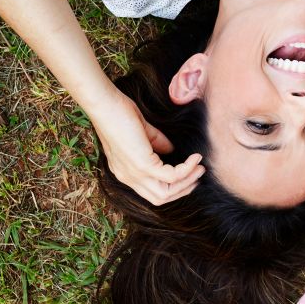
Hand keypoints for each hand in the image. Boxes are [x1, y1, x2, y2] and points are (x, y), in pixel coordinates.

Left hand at [90, 92, 204, 204]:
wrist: (105, 105)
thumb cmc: (118, 113)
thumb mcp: (141, 132)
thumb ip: (156, 143)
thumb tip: (172, 149)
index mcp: (126, 172)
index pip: (151, 192)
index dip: (172, 187)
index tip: (188, 175)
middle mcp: (129, 178)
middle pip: (160, 198)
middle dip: (183, 189)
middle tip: (198, 174)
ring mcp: (134, 174)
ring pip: (166, 193)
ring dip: (187, 181)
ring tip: (199, 168)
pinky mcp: (142, 165)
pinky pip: (172, 175)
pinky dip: (187, 168)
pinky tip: (195, 158)